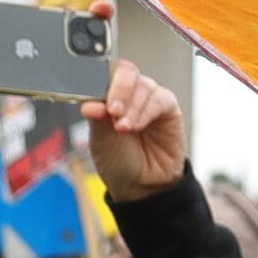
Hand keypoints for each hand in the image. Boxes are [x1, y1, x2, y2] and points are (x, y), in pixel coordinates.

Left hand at [81, 58, 184, 201]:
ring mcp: (149, 99)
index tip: (96, 102)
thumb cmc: (117, 160)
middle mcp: (129, 92)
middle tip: (113, 112)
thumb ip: (97, 119)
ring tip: (123, 129)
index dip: (100, 81)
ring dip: (132, 107)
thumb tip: (89, 105)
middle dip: (119, 90)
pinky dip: (146, 111)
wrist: (139, 185)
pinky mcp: (168, 108)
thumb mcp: (100, 140)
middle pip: (126, 72)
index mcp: (107, 94)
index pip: (105, 71)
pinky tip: (137, 126)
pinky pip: (160, 99)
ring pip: (143, 85)